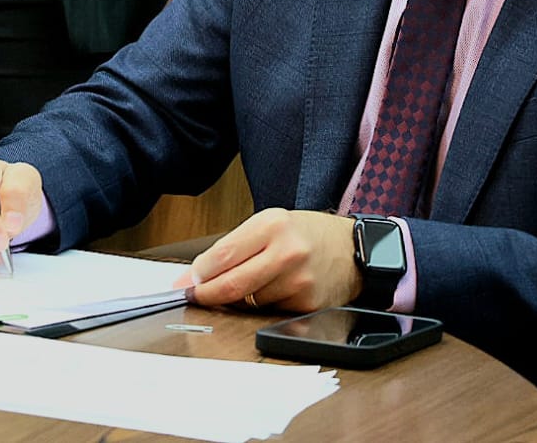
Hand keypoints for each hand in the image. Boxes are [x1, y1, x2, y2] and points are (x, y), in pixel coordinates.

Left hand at [173, 209, 361, 313]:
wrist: (353, 250)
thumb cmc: (306, 235)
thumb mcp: (270, 224)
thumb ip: (234, 247)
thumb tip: (196, 275)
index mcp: (272, 225)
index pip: (222, 255)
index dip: (197, 274)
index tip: (184, 283)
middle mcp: (287, 252)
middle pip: (231, 284)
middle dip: (206, 295)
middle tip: (194, 297)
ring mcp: (300, 281)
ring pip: (249, 301)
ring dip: (238, 299)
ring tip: (251, 282)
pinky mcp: (308, 305)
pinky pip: (270, 312)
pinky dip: (262, 306)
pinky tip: (274, 291)